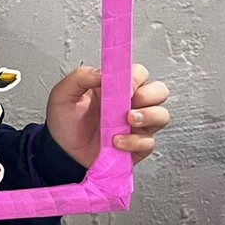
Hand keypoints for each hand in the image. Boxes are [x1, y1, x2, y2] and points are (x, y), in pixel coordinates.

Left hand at [44, 63, 170, 168]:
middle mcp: (130, 103)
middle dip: (150, 95)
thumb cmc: (65, 120)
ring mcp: (136, 125)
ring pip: (161, 116)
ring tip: (128, 120)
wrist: (62, 151)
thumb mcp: (63, 93)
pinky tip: (116, 141)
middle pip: (159, 92)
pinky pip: (149, 142)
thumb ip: (80, 77)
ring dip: (148, 116)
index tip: (125, 87)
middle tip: (130, 103)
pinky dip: (135, 141)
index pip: (139, 73)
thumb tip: (102, 73)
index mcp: (115, 87)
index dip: (136, 78)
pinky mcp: (137, 146)